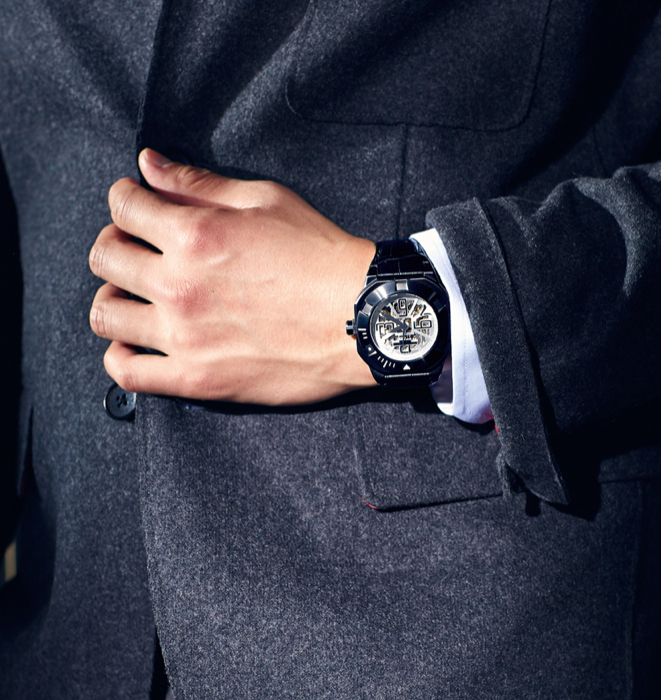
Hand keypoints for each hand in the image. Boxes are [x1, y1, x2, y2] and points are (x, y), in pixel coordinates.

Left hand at [89, 149, 376, 403]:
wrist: (361, 320)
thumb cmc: (323, 259)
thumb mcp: (266, 200)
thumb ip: (199, 184)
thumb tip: (149, 165)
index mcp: (195, 235)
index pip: (123, 206)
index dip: (126, 199)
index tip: (137, 206)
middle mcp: (180, 285)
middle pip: (105, 258)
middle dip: (116, 244)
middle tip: (137, 249)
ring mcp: (184, 336)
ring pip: (105, 315)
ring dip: (112, 299)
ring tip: (133, 298)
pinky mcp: (197, 379)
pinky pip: (128, 373)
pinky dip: (119, 357)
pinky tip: (134, 344)